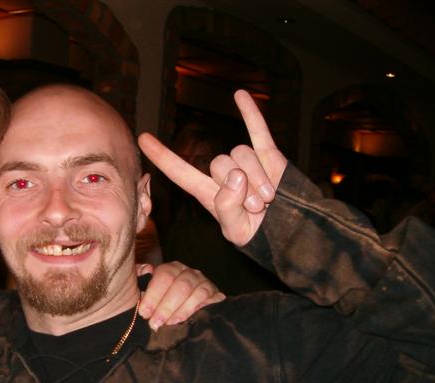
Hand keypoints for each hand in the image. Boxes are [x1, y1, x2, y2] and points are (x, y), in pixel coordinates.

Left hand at [137, 261, 224, 329]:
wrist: (182, 307)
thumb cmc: (159, 300)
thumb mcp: (146, 289)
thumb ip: (141, 280)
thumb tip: (144, 271)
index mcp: (171, 269)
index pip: (164, 276)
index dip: (153, 295)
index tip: (144, 312)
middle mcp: (189, 273)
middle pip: (181, 286)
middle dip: (166, 307)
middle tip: (155, 323)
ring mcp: (204, 283)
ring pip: (196, 293)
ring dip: (181, 311)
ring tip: (169, 325)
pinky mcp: (216, 295)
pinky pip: (211, 300)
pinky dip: (200, 310)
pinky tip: (189, 321)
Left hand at [138, 90, 287, 246]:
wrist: (290, 230)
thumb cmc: (258, 235)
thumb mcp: (237, 232)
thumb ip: (228, 209)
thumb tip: (234, 176)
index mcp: (209, 194)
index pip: (180, 172)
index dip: (163, 157)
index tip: (143, 138)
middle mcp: (224, 175)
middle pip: (220, 162)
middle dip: (241, 187)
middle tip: (256, 208)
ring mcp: (245, 163)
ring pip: (242, 153)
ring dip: (258, 177)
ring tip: (268, 198)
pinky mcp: (268, 156)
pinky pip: (258, 131)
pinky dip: (250, 114)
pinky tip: (240, 95)